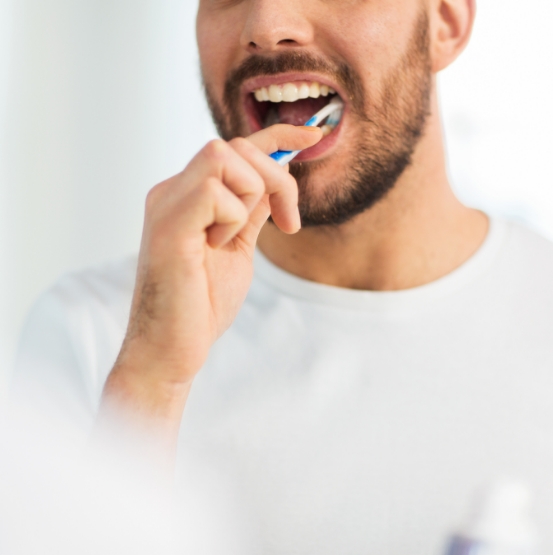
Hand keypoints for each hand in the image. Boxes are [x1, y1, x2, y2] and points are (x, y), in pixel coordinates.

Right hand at [101, 124, 321, 433]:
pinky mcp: (167, 223)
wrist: (172, 348)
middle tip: (287, 223)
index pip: (234, 148)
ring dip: (248, 199)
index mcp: (188, 196)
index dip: (278, 135)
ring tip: (230, 240)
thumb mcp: (237, 247)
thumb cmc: (201, 304)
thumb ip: (251, 211)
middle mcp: (172, 191)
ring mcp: (166, 203)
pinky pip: (214, 191)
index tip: (313, 135)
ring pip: (224, 157)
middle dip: (276, 178)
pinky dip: (231, 219)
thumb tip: (274, 179)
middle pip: (235, 146)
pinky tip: (215, 247)